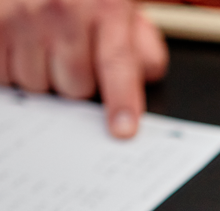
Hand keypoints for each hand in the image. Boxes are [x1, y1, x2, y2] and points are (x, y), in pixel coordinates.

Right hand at [0, 0, 167, 137]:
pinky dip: (13, 69)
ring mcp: (22, 18)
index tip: (123, 130)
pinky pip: (5, 76)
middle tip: (74, 54)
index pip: (116, 64)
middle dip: (77, 81)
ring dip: (43, 75)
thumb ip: (140, 39)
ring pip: (38, 85)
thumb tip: (147, 72)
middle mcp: (62, 11)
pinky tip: (22, 45)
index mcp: (104, 5)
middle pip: (75, 87)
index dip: (121, 102)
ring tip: (44, 44)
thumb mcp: (119, 0)